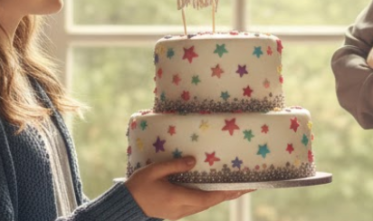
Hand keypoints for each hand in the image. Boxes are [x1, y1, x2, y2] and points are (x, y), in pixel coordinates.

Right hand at [125, 157, 250, 219]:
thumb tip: (194, 160)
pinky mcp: (176, 211)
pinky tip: (214, 191)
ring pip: (204, 205)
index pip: (207, 198)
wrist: (125, 205)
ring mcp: (179, 212)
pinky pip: (197, 205)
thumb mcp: (154, 171)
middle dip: (229, 194)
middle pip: (210, 203)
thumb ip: (174, 166)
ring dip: (220, 197)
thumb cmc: (138, 186)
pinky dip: (209, 198)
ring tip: (236, 187)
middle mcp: (182, 208)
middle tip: (247, 186)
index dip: (225, 193)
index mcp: (178, 198)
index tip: (240, 186)